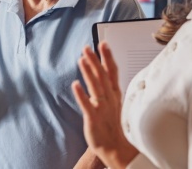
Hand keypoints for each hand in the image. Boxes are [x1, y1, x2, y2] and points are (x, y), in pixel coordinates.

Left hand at [71, 42, 137, 167]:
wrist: (115, 148)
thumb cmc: (112, 123)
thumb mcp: (112, 100)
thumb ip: (107, 84)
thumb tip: (101, 67)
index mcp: (114, 93)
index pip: (111, 72)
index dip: (107, 57)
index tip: (103, 44)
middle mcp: (109, 98)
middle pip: (102, 76)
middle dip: (95, 60)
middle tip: (88, 47)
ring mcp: (102, 108)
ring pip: (95, 87)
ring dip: (88, 72)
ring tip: (82, 59)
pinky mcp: (94, 118)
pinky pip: (87, 105)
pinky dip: (82, 95)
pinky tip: (75, 84)